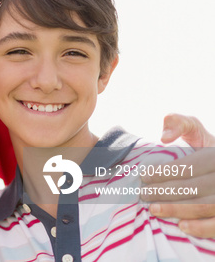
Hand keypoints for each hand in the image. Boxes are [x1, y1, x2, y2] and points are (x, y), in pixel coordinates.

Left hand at [141, 113, 214, 237]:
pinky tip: (182, 226)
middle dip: (165, 192)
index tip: (144, 176)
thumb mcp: (195, 130)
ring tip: (154, 209)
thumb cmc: (206, 148)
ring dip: (178, 209)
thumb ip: (178, 123)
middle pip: (195, 187)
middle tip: (144, 195)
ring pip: (205, 205)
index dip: (165, 172)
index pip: (190, 166)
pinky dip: (202, 227)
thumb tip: (164, 136)